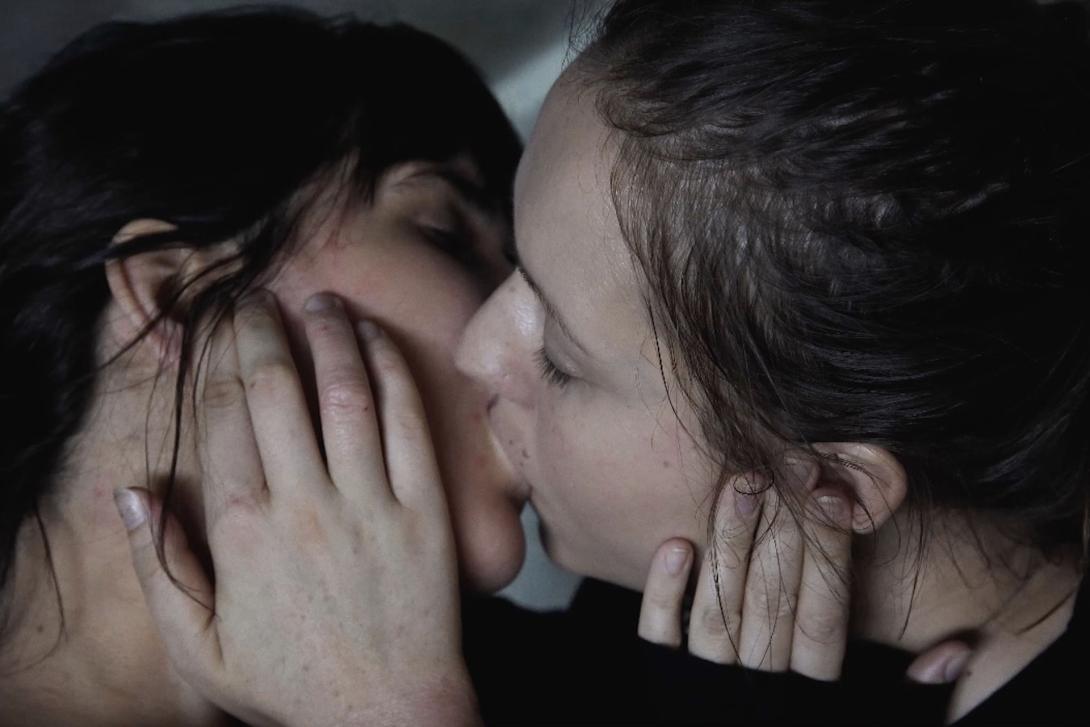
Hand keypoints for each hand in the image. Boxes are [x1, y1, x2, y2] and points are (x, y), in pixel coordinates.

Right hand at [112, 291, 480, 726]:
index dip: (215, 358)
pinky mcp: (424, 509)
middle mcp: (303, 504)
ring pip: (344, 392)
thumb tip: (130, 490)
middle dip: (261, 329)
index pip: (221, 416)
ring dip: (329, 334)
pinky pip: (408, 423)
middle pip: (275, 388)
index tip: (216, 324)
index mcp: (242, 530)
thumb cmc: (291, 681)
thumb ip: (159, 566)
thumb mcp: (199, 645)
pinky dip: (392, 372)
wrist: (389, 713)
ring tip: (322, 299)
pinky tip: (377, 340)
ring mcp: (369, 503)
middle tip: (259, 296)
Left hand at [637, 468, 970, 682]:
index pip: (824, 619)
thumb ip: (911, 693)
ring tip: (741, 483)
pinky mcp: (664, 683)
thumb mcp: (868, 713)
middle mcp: (760, 690)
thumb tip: (957, 652)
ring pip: (720, 610)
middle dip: (784, 529)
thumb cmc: (800, 718)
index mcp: (812, 696)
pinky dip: (665, 594)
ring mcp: (707, 686)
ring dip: (729, 543)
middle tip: (790, 465)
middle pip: (774, 603)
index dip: (828, 556)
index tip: (834, 495)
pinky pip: (659, 639)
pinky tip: (675, 545)